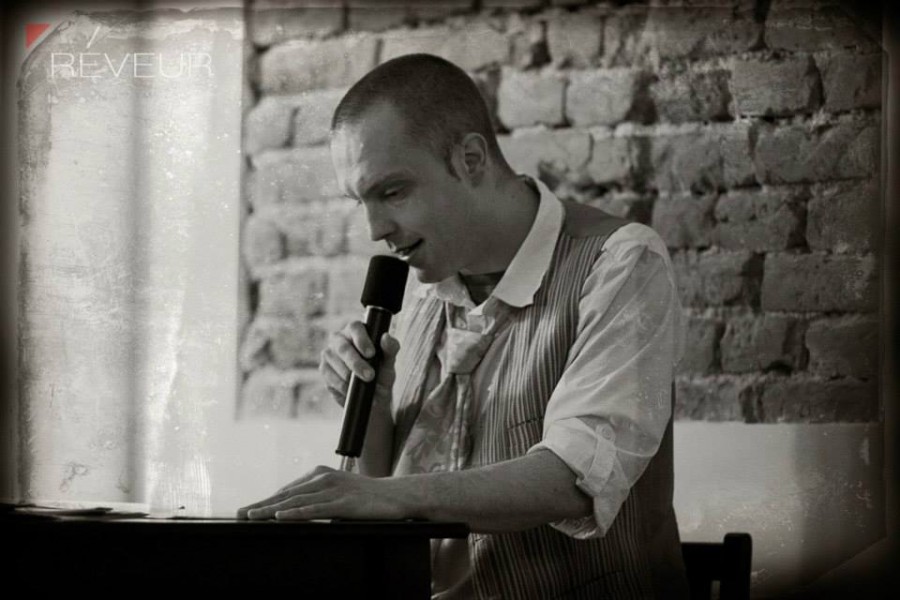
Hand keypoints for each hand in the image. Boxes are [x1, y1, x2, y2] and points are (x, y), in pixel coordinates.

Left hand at [235, 465, 414, 520]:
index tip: (246, 510)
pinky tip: (282, 516)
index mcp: (320, 475)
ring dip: (271, 509)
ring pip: (296, 501)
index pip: (287, 490)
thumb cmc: (367, 498)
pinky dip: (297, 512)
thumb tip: (293, 509)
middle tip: (239, 514)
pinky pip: (316, 508)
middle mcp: (323, 478)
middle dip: (261, 505)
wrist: (397, 496)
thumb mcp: (338, 494)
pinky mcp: (344, 502)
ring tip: (252, 516)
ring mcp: (334, 489)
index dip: (265, 501)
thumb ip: (317, 498)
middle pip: (286, 494)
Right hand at [318, 321, 400, 408]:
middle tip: (369, 376)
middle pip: (343, 348)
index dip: (362, 340)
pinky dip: (343, 386)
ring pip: (336, 364)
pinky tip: (352, 390)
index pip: (355, 328)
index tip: (371, 354)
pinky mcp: (324, 370)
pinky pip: (331, 378)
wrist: (373, 395)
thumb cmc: (381, 372)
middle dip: (356, 363)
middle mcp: (339, 339)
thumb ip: (391, 348)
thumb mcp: (389, 361)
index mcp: (355, 331)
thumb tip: (386, 337)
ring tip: (363, 384)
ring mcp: (329, 354)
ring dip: (350, 377)